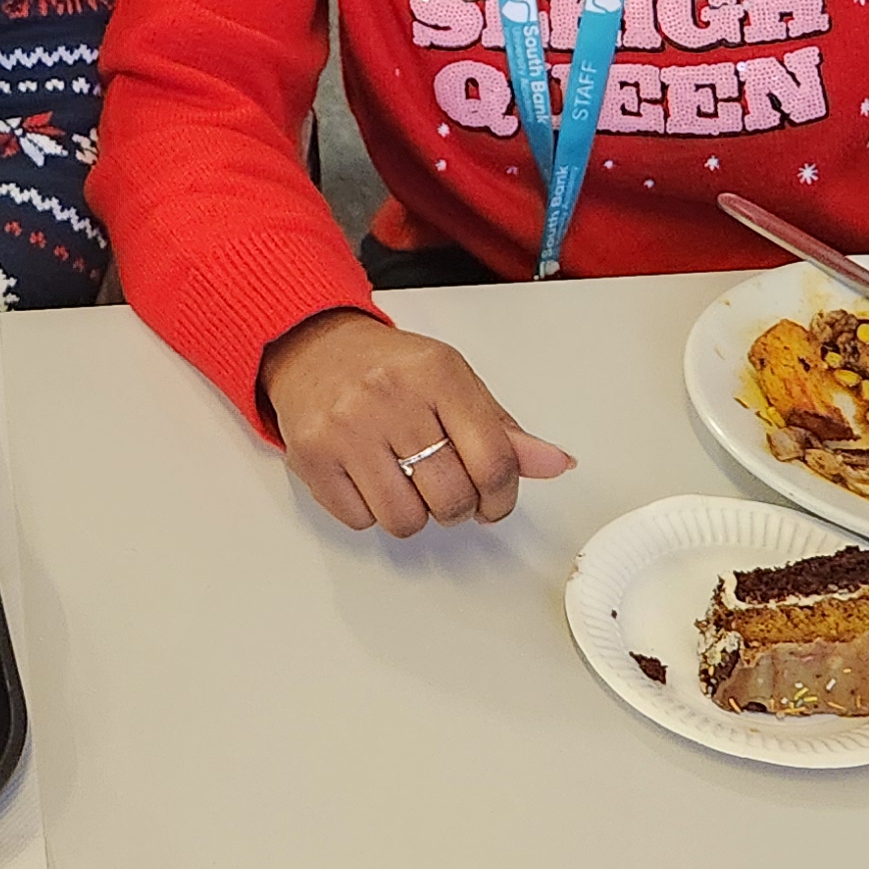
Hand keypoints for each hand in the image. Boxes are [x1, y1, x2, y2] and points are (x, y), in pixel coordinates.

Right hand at [261, 309, 572, 534]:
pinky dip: (370, 512)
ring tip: (406, 483)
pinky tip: (369, 478)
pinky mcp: (311, 456)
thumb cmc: (390, 368)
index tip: (494, 502)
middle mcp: (390, 398)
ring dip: (414, 515)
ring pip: (404, 520)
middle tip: (448, 492)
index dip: (502, 497)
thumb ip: (503, 429)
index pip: (493, 460)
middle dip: (458, 509)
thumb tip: (557, 463)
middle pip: (450, 498)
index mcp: (437, 374)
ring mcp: (346, 428)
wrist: (312, 347)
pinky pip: (360, 521)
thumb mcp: (454, 382)